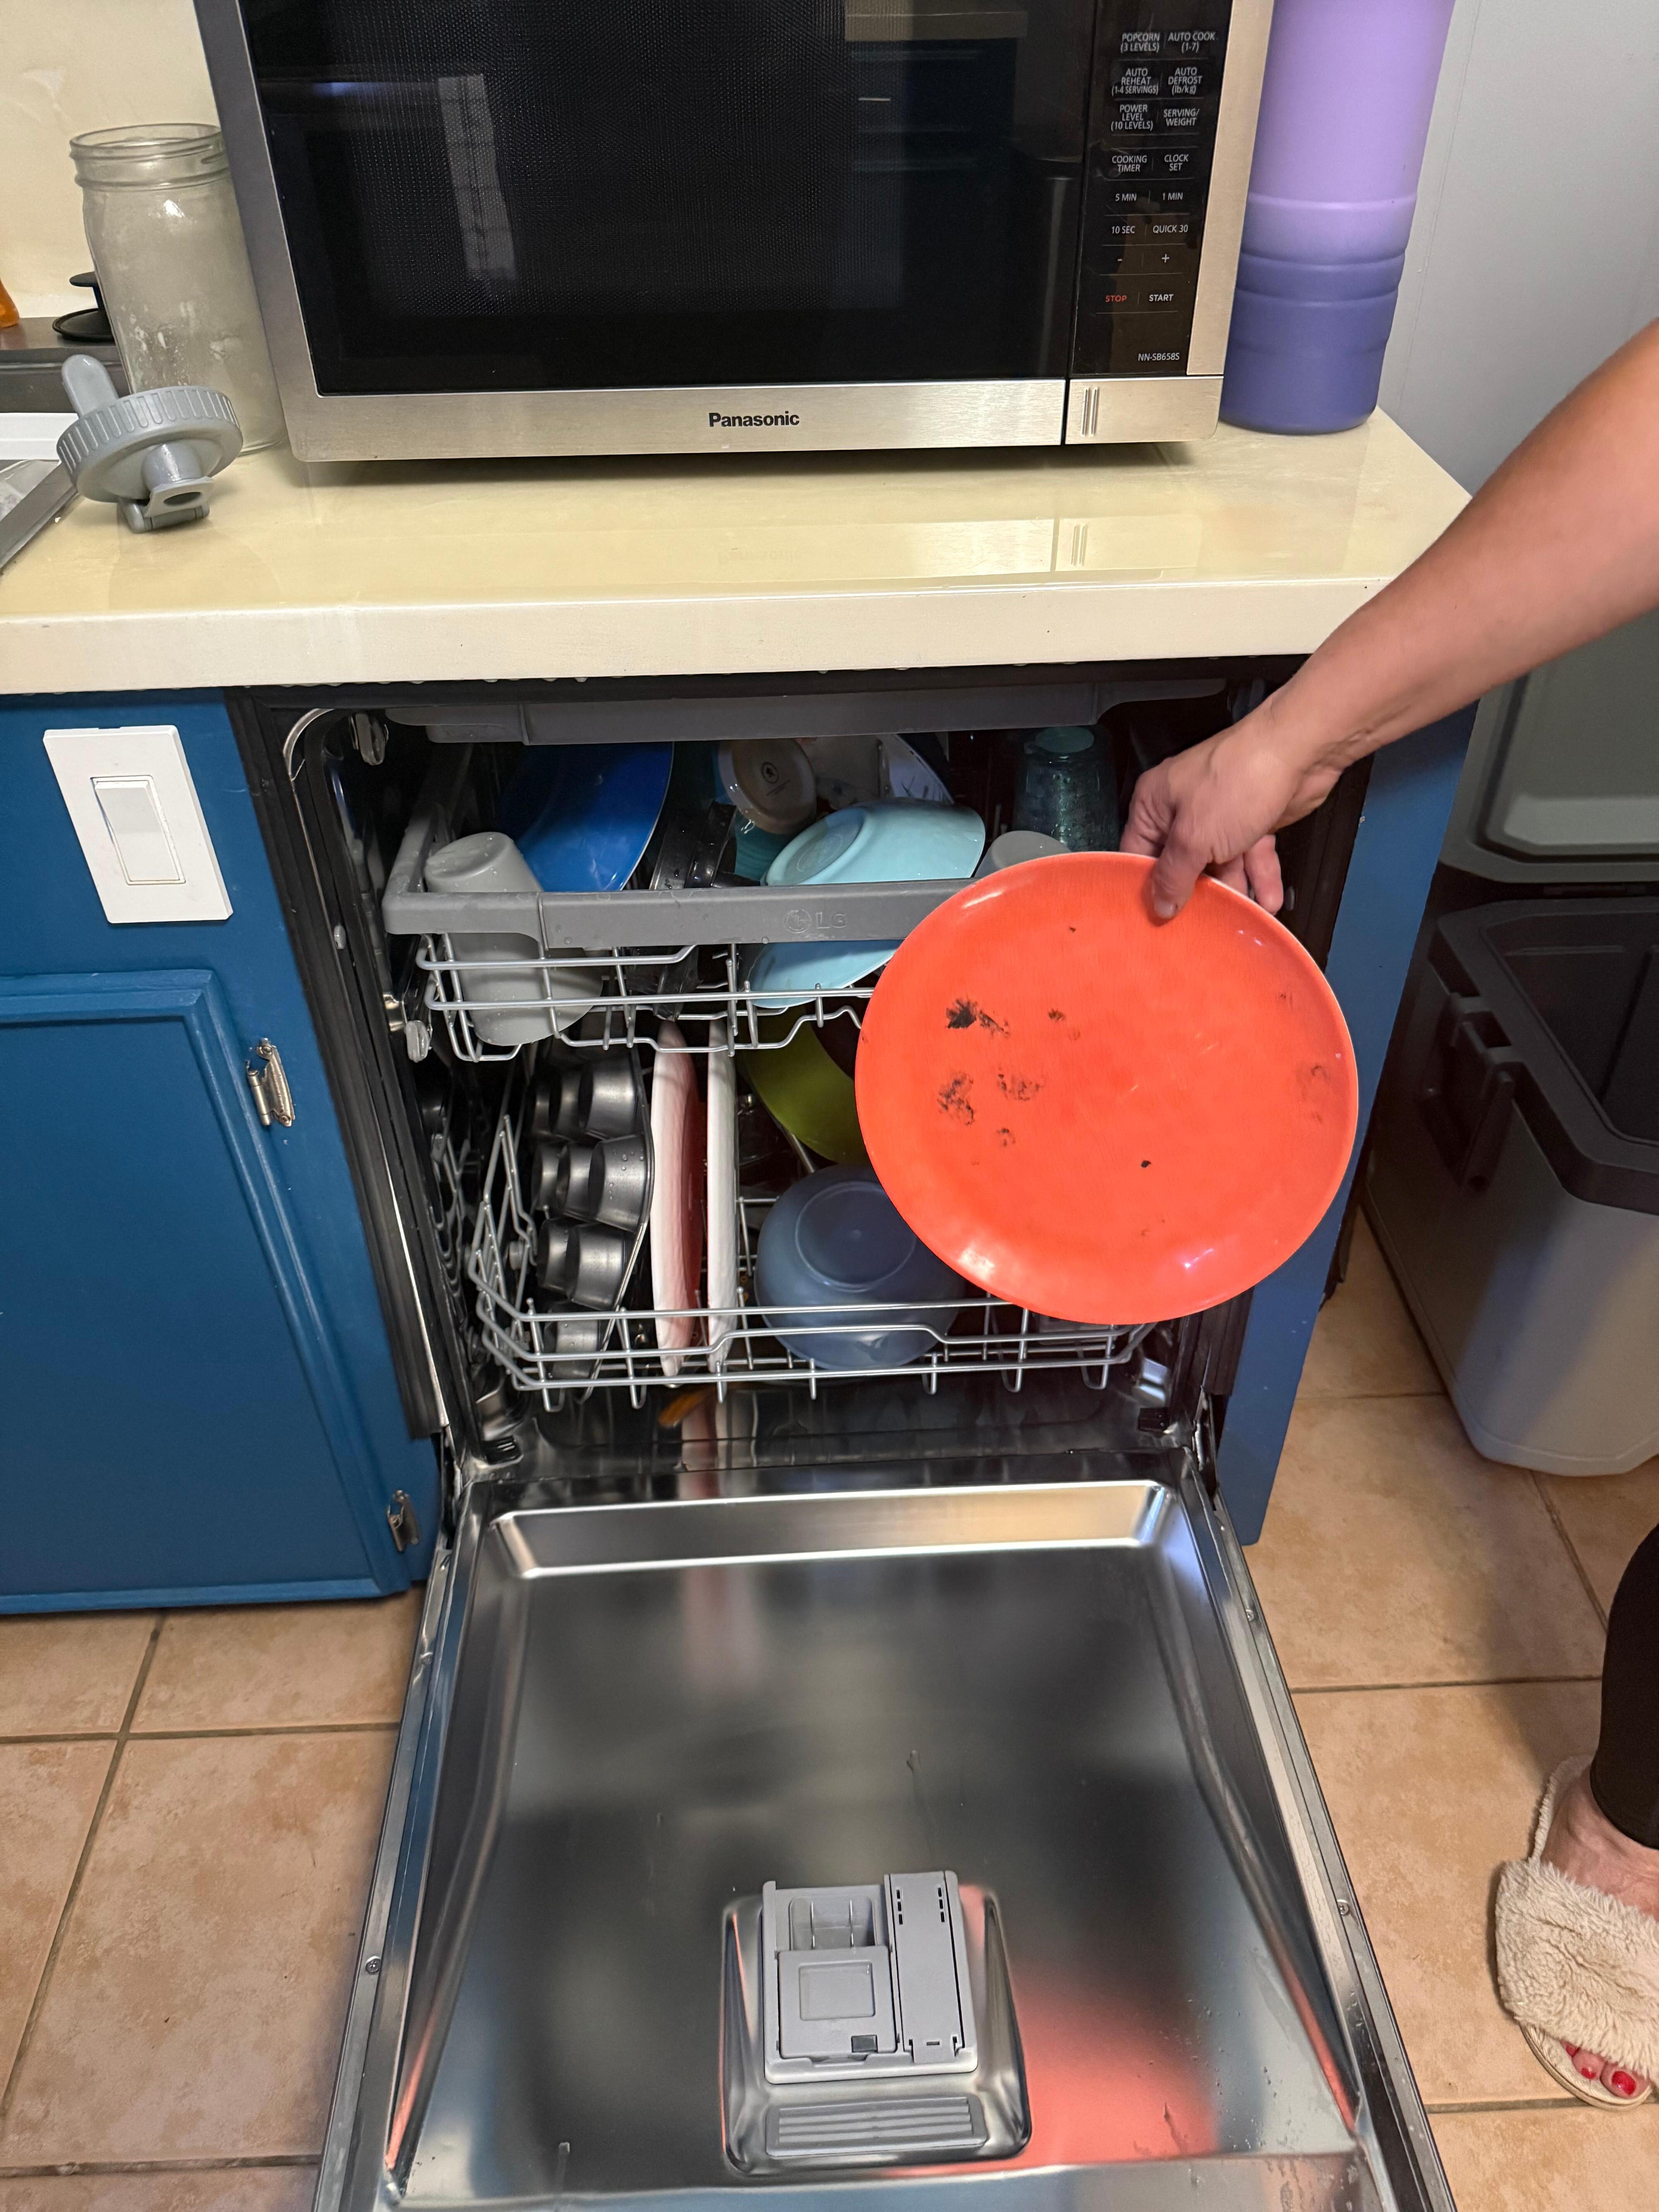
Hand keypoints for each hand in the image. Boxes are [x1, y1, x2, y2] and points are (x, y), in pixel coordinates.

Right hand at [1119, 696, 1349, 919]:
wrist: (1299, 752)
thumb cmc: (1239, 778)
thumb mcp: (1194, 839)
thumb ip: (1174, 876)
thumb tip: (1160, 904)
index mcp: (1155, 802)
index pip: (1138, 852)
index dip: (1147, 885)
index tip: (1156, 917)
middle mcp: (1183, 807)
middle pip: (1180, 862)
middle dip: (1194, 893)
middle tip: (1199, 924)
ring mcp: (1219, 813)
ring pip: (1219, 863)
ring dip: (1234, 890)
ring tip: (1240, 914)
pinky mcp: (1251, 818)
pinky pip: (1250, 855)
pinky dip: (1259, 876)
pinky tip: (1267, 899)